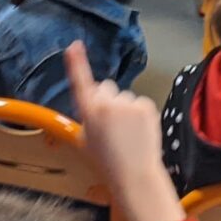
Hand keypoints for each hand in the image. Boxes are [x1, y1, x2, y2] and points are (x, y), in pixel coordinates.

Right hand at [62, 42, 182, 220]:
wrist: (134, 174)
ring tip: (127, 133)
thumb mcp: (85, 140)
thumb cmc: (107, 161)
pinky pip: (139, 102)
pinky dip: (140, 113)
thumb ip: (88, 117)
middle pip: (105, 87)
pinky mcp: (146, 105)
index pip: (80, 82)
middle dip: (108, 99)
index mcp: (89, 112)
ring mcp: (128, 103)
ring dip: (125, 109)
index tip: (74, 46)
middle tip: (112, 124)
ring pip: (124, 96)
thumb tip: (95, 105)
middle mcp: (107, 104)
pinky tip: (139, 131)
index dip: (76, 62)